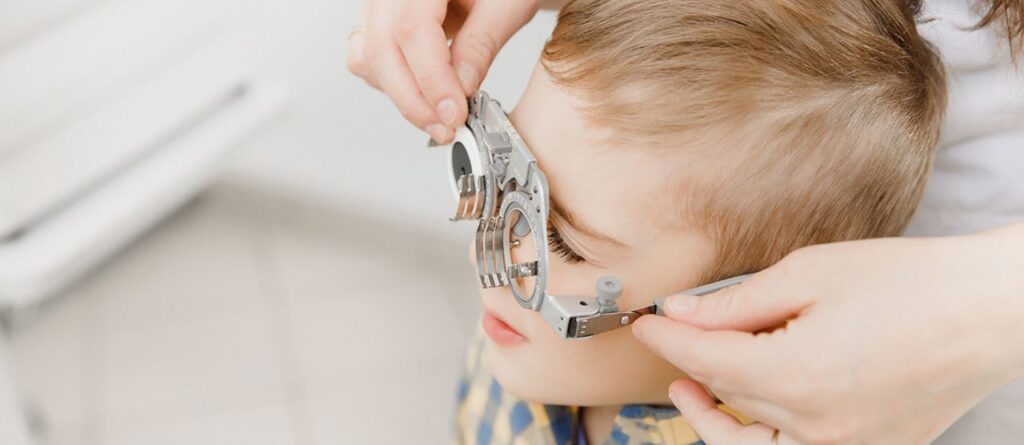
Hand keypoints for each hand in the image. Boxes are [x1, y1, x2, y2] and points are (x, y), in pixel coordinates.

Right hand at [346, 0, 540, 143]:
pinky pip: (366, 58)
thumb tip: (462, 87)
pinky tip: (422, 94)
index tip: (454, 112)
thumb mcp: (506, 4)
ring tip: (438, 115)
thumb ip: (482, 43)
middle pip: (382, 49)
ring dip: (401, 96)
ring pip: (368, 58)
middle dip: (415, 102)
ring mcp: (378, 4)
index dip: (432, 79)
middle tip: (447, 128)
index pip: (413, 30)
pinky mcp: (376, 21)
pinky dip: (391, 84)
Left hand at [633, 224, 1023, 443]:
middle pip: (727, 395)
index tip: (643, 324)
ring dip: (714, 413)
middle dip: (691, 362)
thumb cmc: (908, 282)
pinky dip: (760, 435)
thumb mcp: (810, 274)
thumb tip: (681, 315)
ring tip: (690, 385)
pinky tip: (746, 409)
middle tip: (672, 335)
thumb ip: (736, 303)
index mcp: (796, 374)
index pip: (703, 359)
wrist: (989, 312)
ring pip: (752, 438)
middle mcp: (816, 425)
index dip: (665, 339)